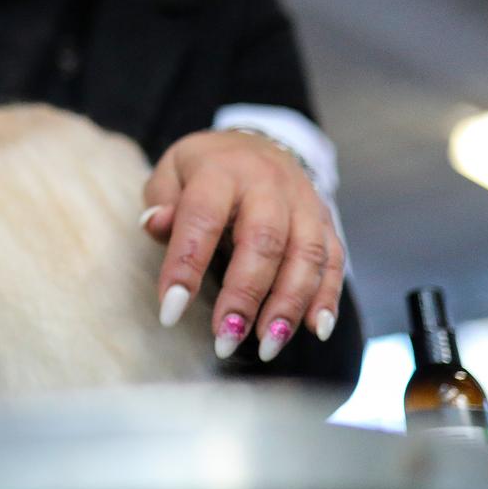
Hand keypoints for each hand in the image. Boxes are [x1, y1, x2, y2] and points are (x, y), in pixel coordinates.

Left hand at [139, 130, 343, 361]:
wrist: (256, 143)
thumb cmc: (203, 170)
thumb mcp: (171, 173)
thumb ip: (162, 202)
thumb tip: (154, 224)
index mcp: (220, 171)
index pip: (201, 218)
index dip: (186, 265)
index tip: (170, 310)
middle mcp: (267, 184)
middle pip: (263, 241)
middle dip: (245, 296)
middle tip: (225, 339)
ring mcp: (302, 202)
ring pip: (305, 255)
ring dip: (288, 305)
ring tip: (268, 345)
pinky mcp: (325, 220)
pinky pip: (334, 260)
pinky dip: (327, 296)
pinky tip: (314, 329)